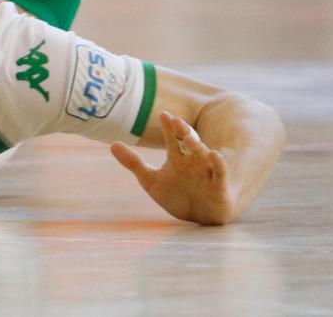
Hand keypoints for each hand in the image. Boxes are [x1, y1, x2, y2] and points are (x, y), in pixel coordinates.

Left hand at [110, 111, 235, 224]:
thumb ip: (133, 163)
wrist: (200, 218)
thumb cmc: (177, 196)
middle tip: (175, 120)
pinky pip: (220, 172)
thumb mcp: (151, 180)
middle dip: (183, 131)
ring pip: (203, 154)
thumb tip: (112, 144)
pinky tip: (214, 154)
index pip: (173, 138)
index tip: (163, 114)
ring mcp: (206, 171)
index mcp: (178, 157)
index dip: (169, 127)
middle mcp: (193, 161)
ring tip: (188, 139)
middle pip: (189, 141)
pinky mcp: (217, 185)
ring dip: (197, 146)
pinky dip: (218, 164)